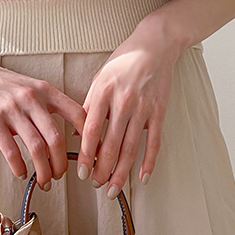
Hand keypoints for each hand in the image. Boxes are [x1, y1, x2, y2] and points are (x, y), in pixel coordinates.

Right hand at [0, 57, 86, 189]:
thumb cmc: (3, 85)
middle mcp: (31, 98)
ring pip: (37, 148)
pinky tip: (22, 173)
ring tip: (45, 180)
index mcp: (45, 90)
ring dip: (43, 170)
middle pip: (56, 138)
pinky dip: (20, 167)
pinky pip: (12, 151)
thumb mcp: (32, 87)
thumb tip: (71, 134)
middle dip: (61, 163)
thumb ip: (50, 106)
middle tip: (60, 175)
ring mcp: (12, 110)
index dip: (87, 137)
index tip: (87, 154)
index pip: (77, 114)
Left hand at [76, 17, 181, 196]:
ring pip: (131, 148)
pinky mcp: (159, 112)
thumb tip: (75, 135)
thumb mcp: (99, 78)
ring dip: (121, 172)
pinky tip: (142, 179)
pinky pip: (154, 142)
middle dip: (102, 170)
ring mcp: (143, 108)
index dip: (85, 155)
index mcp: (103, 93)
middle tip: (95, 186)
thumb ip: (88, 106)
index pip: (91, 131)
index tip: (80, 173)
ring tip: (113, 189)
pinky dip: (149, 162)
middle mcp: (123, 102)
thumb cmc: (123, 62)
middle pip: (111, 145)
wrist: (155, 46)